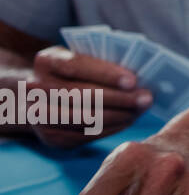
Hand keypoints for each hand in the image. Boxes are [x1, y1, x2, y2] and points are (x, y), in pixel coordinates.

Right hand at [16, 47, 151, 147]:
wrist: (43, 96)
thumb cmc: (75, 72)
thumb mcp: (82, 57)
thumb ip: (103, 61)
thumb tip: (141, 73)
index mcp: (46, 61)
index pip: (76, 66)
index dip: (105, 74)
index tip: (133, 80)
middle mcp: (36, 88)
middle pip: (81, 95)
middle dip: (119, 98)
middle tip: (146, 98)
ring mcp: (39, 115)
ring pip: (84, 117)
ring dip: (118, 115)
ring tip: (140, 110)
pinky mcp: (51, 137)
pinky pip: (85, 134)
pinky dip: (111, 128)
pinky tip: (128, 120)